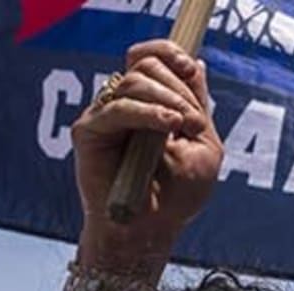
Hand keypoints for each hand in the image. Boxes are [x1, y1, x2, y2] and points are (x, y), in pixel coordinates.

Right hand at [72, 39, 222, 261]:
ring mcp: (106, 118)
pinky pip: (117, 108)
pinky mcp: (89, 132)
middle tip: (194, 122)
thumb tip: (196, 63)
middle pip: (145, 66)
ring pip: (133, 82)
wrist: (152, 233)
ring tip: (182, 126)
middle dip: (177, 87)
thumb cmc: (177, 197)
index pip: (152, 58)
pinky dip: (146, 112)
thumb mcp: (204, 146)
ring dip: (166, 100)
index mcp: (150, 104)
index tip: (191, 69)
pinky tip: (168, 125)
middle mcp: (125, 106)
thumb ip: (199, 105)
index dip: (171, 54)